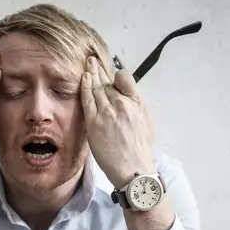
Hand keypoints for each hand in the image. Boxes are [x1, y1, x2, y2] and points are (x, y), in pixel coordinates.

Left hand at [80, 56, 155, 187]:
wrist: (133, 169)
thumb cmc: (140, 150)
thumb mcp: (146, 123)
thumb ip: (136, 108)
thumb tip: (128, 99)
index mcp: (137, 103)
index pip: (125, 79)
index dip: (117, 76)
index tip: (111, 75)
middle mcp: (122, 104)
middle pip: (108, 82)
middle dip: (100, 71)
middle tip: (92, 60)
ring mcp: (107, 112)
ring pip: (97, 87)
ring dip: (91, 74)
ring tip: (87, 64)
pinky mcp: (95, 121)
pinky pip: (88, 99)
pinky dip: (85, 86)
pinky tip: (83, 78)